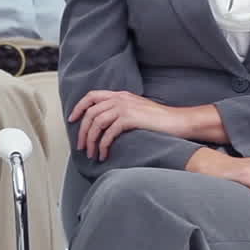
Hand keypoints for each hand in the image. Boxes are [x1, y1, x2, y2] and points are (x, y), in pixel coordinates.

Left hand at [68, 90, 190, 160]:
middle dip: (82, 131)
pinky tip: (104, 154)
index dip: (79, 107)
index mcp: (119, 95)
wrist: (178, 121)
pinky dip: (103, 145)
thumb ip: (121, 110)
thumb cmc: (159, 120)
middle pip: (91, 112)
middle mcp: (119, 98)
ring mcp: (124, 107)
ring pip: (97, 123)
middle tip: (81, 146)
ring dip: (91, 140)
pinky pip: (108, 132)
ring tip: (92, 154)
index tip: (72, 120)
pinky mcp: (130, 119)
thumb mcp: (136, 109)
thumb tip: (104, 123)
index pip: (91, 96)